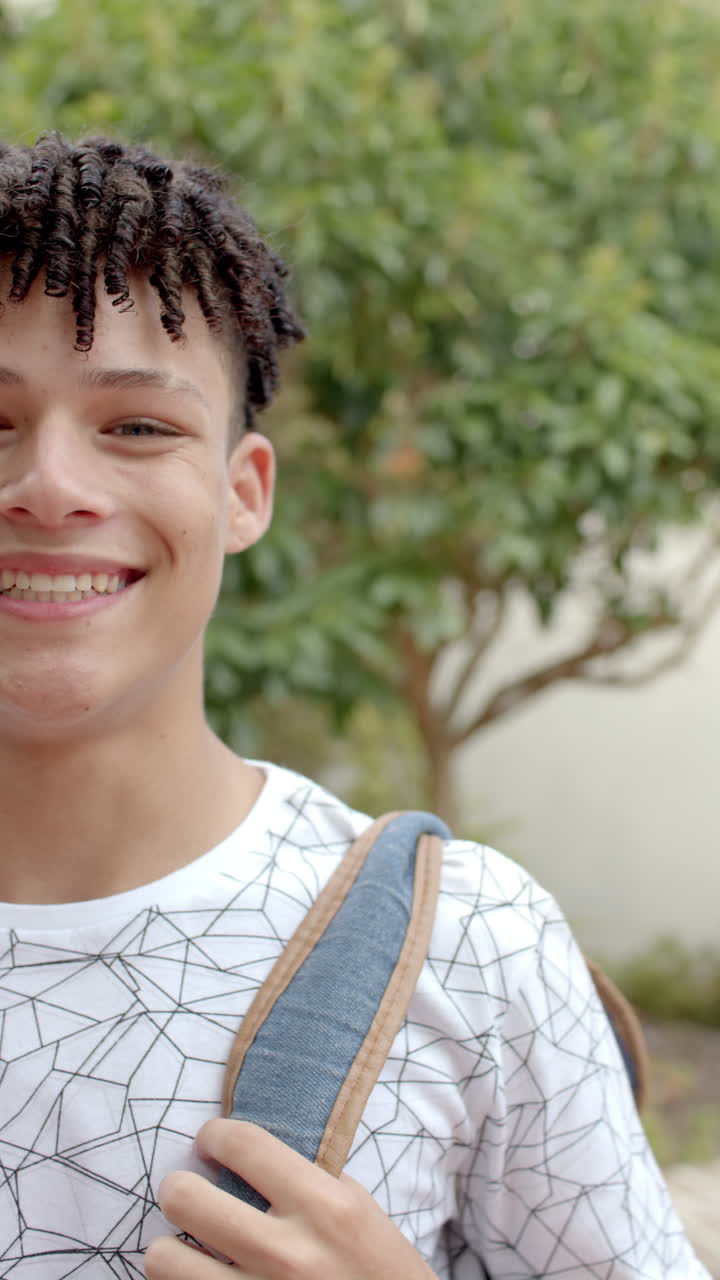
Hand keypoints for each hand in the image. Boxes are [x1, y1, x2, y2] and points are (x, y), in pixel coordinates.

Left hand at [144, 1119, 437, 1278]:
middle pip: (185, 1198)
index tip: (210, 1142)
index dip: (214, 1135)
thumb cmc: (382, 1275)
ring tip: (187, 1251)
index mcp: (325, 1207)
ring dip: (169, 1251)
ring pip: (162, 1260)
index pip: (244, 1144)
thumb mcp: (358, 1213)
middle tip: (189, 1195)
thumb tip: (246, 1152)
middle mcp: (288, 1253)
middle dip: (178, 1189)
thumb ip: (307, 1181)